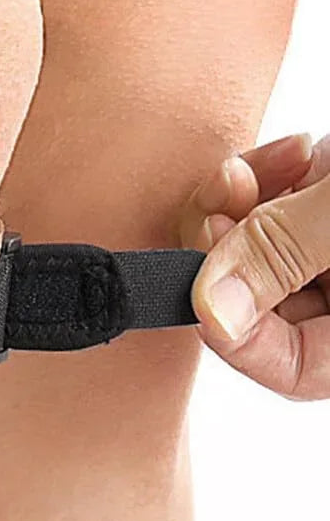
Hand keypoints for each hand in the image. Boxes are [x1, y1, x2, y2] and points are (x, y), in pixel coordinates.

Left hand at [179, 131, 329, 399]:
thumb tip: (212, 308)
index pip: (292, 369)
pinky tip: (293, 151)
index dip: (236, 331)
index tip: (204, 279)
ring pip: (260, 251)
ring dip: (245, 204)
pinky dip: (271, 176)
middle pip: (263, 304)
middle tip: (226, 204)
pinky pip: (279, 209)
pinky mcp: (326, 208)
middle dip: (230, 248)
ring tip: (273, 164)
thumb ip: (288, 252)